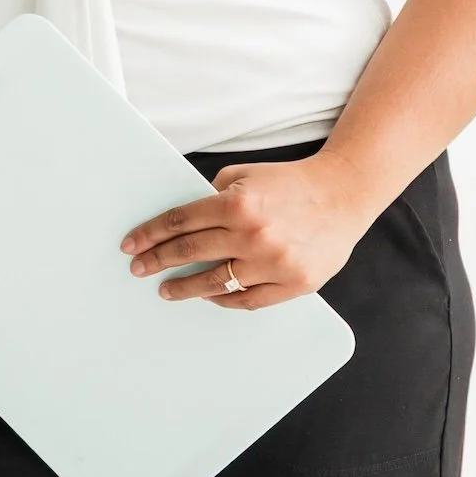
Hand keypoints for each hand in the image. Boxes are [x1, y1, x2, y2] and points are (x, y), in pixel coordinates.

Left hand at [123, 156, 369, 309]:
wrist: (344, 194)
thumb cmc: (291, 183)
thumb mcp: (246, 176)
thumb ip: (213, 197)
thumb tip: (181, 223)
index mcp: (238, 204)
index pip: (180, 222)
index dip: (150, 235)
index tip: (131, 246)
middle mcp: (254, 235)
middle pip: (190, 253)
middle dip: (158, 261)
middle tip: (139, 268)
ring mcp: (275, 263)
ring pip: (215, 283)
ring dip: (185, 288)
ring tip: (167, 289)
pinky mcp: (294, 284)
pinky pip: (247, 301)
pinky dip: (223, 300)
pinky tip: (208, 296)